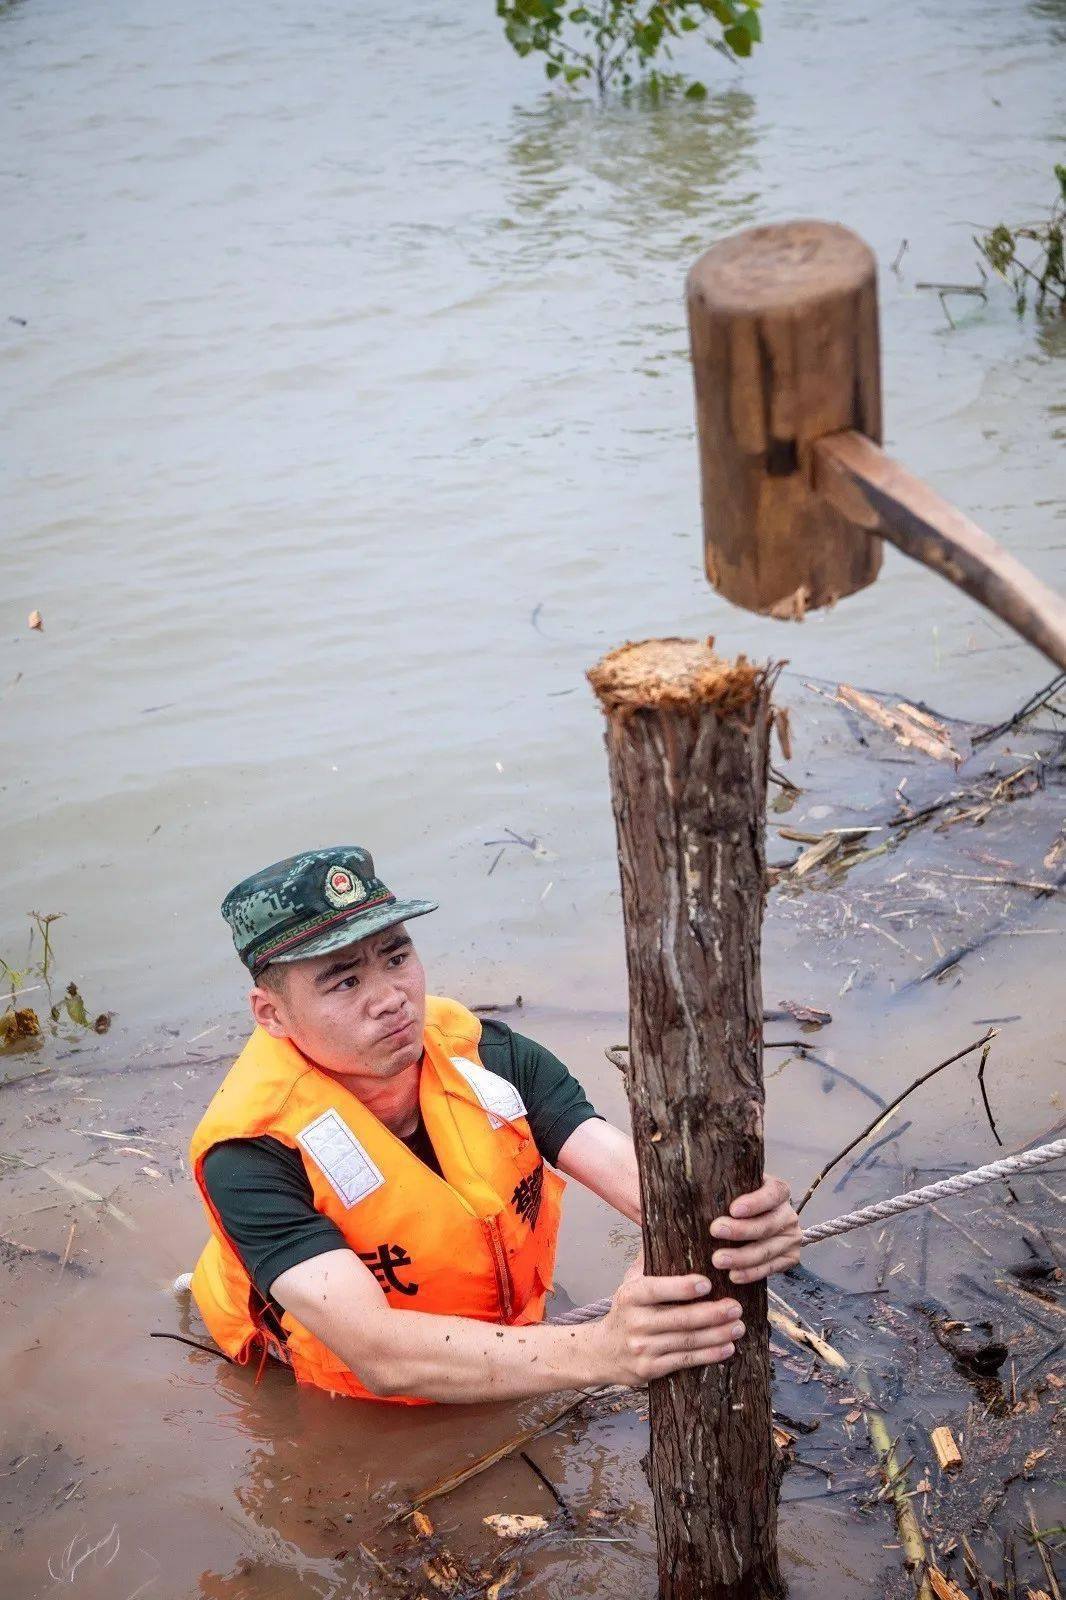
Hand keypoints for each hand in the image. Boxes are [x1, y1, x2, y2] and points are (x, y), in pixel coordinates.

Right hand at [594, 1271, 744, 1386]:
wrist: (603, 1352)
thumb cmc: (626, 1311)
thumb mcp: (630, 1283)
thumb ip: (649, 1260)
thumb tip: (664, 1225)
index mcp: (630, 1296)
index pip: (657, 1289)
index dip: (682, 1287)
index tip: (707, 1284)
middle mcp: (635, 1322)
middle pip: (680, 1318)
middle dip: (712, 1313)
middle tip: (736, 1307)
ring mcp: (642, 1348)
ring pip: (687, 1341)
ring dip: (717, 1335)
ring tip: (738, 1326)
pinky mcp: (650, 1370)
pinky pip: (685, 1361)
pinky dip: (709, 1355)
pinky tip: (727, 1348)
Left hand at [708, 1175, 801, 1283]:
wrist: (763, 1222)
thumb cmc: (742, 1201)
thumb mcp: (741, 1188)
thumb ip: (727, 1186)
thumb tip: (696, 1188)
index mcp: (779, 1192)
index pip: (772, 1194)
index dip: (755, 1202)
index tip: (733, 1209)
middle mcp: (788, 1215)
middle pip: (767, 1225)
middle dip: (740, 1230)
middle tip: (715, 1231)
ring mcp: (791, 1239)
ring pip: (766, 1251)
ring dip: (741, 1257)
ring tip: (718, 1260)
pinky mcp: (789, 1258)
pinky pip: (770, 1268)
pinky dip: (751, 1273)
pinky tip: (733, 1275)